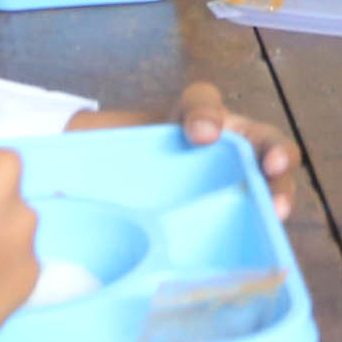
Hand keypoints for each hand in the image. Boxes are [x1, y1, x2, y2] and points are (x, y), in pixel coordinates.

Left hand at [71, 82, 299, 219]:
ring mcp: (235, 180)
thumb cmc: (112, 160)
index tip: (200, 133)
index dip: (207, 112)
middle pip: (260, 138)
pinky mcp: (236, 214)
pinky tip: (270, 240)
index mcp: (190, 118)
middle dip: (273, 149)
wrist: (114, 195)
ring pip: (271, 177)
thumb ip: (92, 139)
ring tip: (278, 208)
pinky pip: (261, 216)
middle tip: (271, 165)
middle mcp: (222, 145)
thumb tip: (61, 147)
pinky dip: (269, 225)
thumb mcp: (100, 142)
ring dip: (281, 189)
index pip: (202, 101)